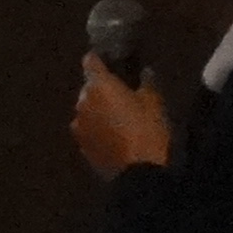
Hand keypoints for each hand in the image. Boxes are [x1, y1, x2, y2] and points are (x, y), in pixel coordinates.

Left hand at [72, 58, 172, 181]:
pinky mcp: (81, 146)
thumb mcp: (154, 102)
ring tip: (118, 118)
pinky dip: (97, 128)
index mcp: (99, 85)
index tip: (108, 60)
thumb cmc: (147, 130)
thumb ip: (147, 82)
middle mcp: (82, 102)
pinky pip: (88, 129)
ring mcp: (79, 125)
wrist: (137, 172)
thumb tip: (145, 72)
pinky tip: (113, 135)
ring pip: (86, 110)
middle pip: (88, 88)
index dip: (99, 59)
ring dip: (98, 109)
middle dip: (102, 88)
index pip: (91, 62)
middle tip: (121, 94)